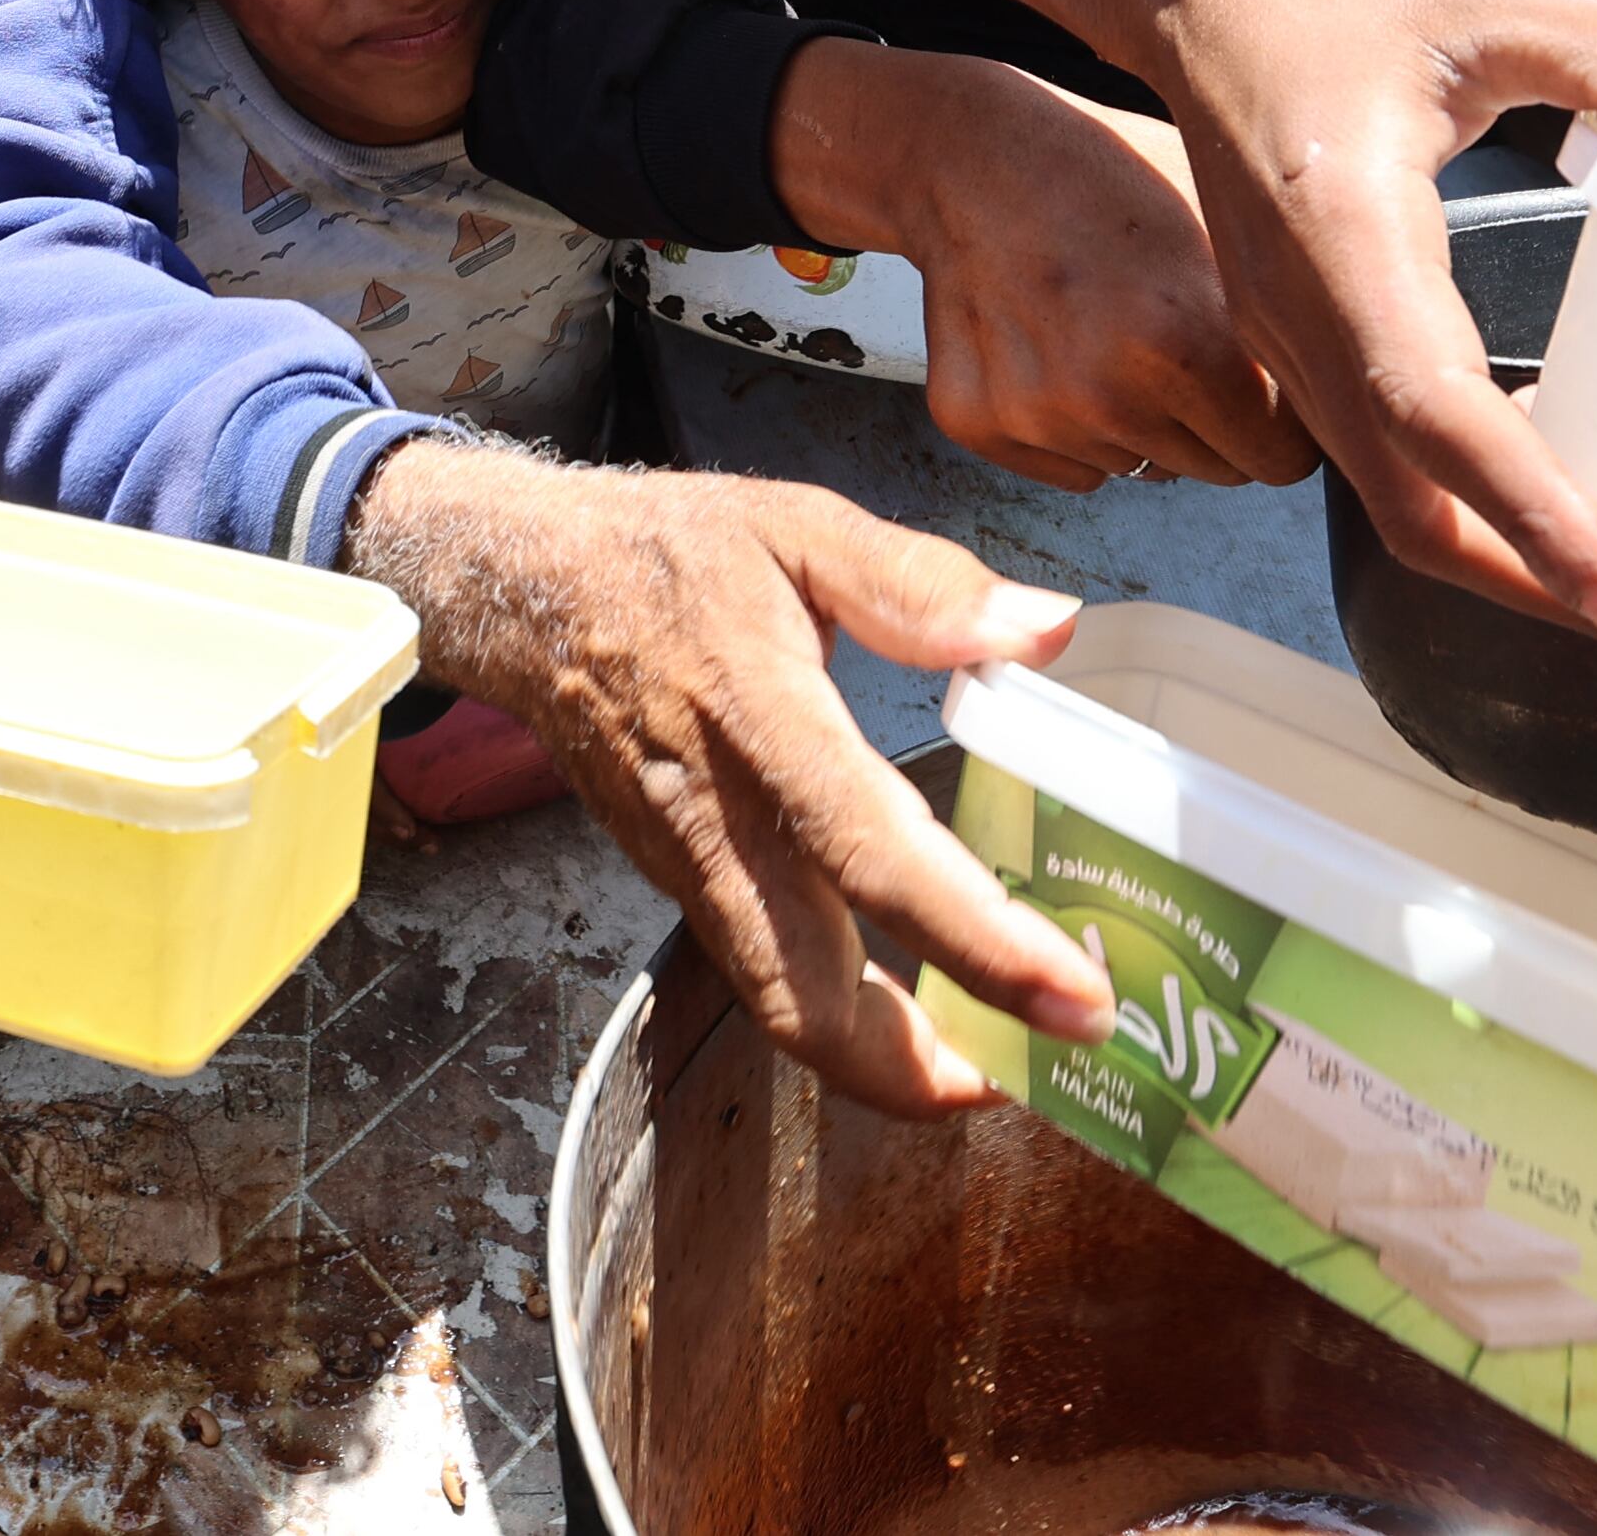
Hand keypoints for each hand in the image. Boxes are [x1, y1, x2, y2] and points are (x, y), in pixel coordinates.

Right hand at [347, 441, 1104, 1112]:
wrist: (519, 588)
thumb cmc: (662, 553)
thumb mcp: (800, 527)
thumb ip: (923, 584)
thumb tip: (1049, 627)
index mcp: (759, 719)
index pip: (873, 859)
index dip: (977, 944)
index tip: (1077, 1001)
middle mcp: (716, 823)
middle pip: (812, 1001)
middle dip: (933, 1070)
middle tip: (1053, 1061)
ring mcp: (690, 869)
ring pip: (786, 1013)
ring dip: (894, 1063)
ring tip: (1004, 1056)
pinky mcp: (682, 888)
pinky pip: (769, 981)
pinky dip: (853, 1019)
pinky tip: (926, 1003)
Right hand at [771, 41, 1298, 491]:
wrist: (973, 152)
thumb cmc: (1115, 172)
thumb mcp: (1234, 220)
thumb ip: (1293, 321)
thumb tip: (1362, 400)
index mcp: (1187, 344)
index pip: (1284, 460)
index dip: (1284, 417)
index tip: (1266, 376)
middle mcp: (1106, 394)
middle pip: (1217, 472)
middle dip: (1220, 422)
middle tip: (1184, 338)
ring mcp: (1034, 414)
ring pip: (1143, 469)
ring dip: (1147, 421)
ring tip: (1117, 328)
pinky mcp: (975, 422)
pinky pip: (1072, 470)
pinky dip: (1077, 427)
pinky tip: (1061, 346)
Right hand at [1136, 0, 1596, 638]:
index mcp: (1346, 237)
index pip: (1442, 415)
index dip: (1537, 518)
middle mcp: (1299, 312)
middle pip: (1406, 499)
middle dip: (1522, 579)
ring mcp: (1283, 333)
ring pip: (1384, 489)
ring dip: (1490, 547)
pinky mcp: (1290, 331)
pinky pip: (1370, 447)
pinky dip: (1454, 492)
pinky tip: (1536, 470)